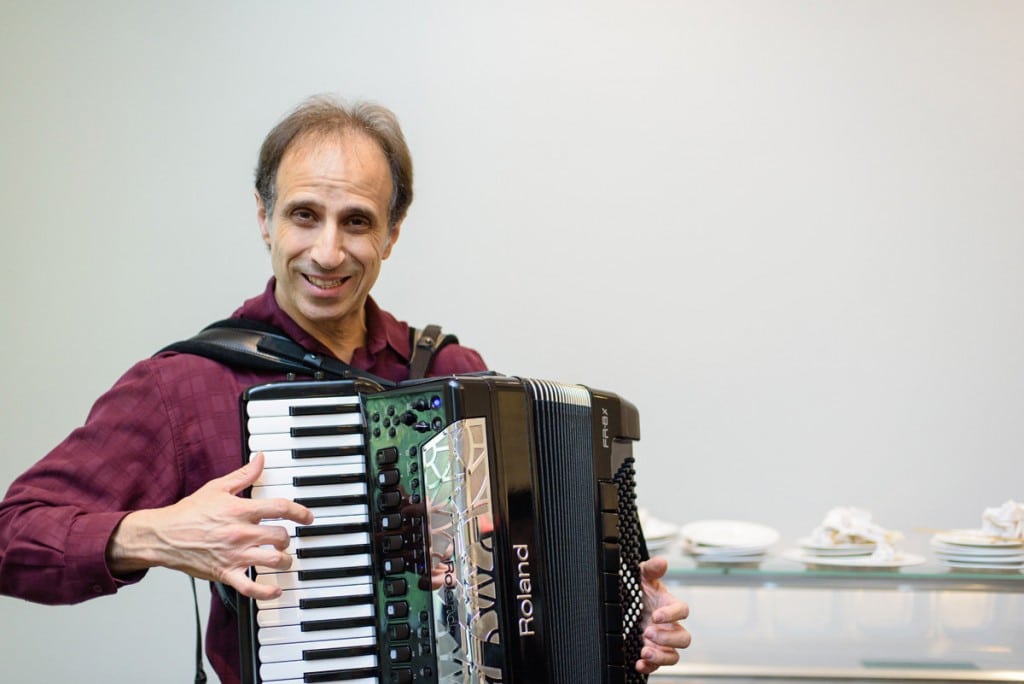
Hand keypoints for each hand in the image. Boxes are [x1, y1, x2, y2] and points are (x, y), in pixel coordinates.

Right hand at [106, 452, 312, 599]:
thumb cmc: (189, 512)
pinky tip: (276, 591)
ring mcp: (234, 555)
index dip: (300, 512)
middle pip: (280, 536)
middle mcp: (241, 533)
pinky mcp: (225, 573)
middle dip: (287, 538)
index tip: (307, 517)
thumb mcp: (217, 488)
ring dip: (284, 561)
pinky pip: (250, 588)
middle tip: (284, 539)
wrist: (163, 536)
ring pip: (272, 561)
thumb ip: (244, 475)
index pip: (280, 508)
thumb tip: (261, 459)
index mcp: (240, 510)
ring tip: (283, 559)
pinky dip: (266, 592)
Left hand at [635, 556, 690, 674]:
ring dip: (661, 656)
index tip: (656, 615)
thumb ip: (651, 568)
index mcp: (669, 606)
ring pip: (674, 655)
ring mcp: (662, 642)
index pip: (682, 611)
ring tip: (645, 652)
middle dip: (667, 638)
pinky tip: (639, 663)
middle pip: (684, 638)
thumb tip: (661, 562)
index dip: (672, 615)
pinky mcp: (652, 653)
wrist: (624, 604)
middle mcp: (669, 626)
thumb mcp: (641, 576)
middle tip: (648, 632)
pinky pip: (658, 665)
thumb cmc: (639, 590)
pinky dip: (650, 667)